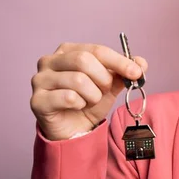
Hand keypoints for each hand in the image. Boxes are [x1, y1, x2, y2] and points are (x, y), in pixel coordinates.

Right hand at [30, 43, 147, 140]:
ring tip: (90, 100)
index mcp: (68, 51)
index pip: (97, 50)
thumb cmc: (90, 101)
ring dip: (93, 95)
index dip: (120, 61)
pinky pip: (67, 97)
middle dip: (103, 78)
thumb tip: (142, 63)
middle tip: (106, 90)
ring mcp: (39, 80)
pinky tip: (77, 107)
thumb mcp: (111, 84)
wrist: (75, 129)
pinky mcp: (37, 100)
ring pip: (78, 80)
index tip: (136, 72)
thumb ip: (125, 72)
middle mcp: (49, 61)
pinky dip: (80, 104)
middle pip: (84, 60)